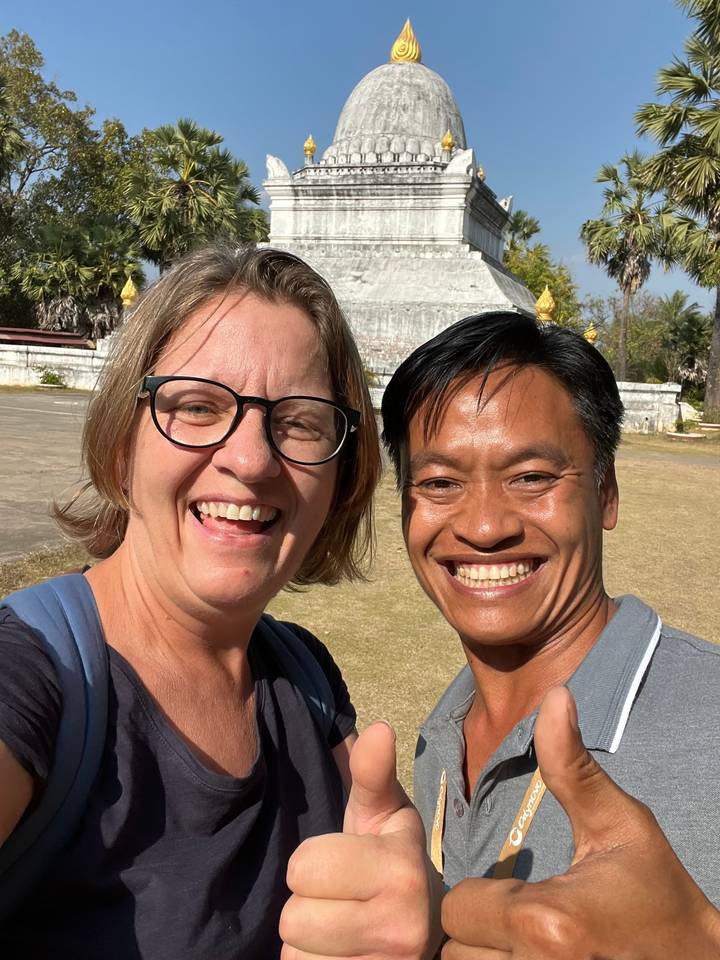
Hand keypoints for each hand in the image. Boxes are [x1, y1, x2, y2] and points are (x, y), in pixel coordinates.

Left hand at [280, 721, 443, 958]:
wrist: (428, 927)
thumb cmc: (390, 858)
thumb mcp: (383, 814)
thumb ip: (372, 773)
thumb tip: (379, 728)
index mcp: (401, 870)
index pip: (303, 867)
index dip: (310, 862)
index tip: (340, 863)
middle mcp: (401, 927)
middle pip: (293, 919)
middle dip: (306, 904)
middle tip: (336, 898)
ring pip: (295, 957)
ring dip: (307, 943)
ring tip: (339, 928)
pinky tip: (340, 954)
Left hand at [441, 686, 719, 959]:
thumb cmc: (658, 893)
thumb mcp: (621, 825)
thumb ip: (573, 766)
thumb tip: (555, 694)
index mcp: (546, 922)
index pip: (458, 906)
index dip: (482, 895)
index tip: (516, 893)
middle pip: (455, 950)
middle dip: (478, 933)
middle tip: (517, 924)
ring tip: (522, 946)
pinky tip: (526, 959)